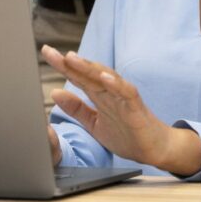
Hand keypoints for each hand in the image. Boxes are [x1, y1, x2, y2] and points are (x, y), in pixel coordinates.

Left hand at [41, 45, 200, 174]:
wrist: (154, 150)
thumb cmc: (127, 134)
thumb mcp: (94, 124)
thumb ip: (77, 108)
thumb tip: (55, 93)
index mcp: (99, 95)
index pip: (78, 76)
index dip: (62, 65)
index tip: (46, 52)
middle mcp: (110, 92)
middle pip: (87, 73)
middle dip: (69, 62)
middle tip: (50, 51)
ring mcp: (123, 98)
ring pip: (105, 78)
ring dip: (88, 68)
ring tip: (72, 58)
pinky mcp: (136, 107)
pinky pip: (126, 92)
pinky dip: (115, 84)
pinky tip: (104, 77)